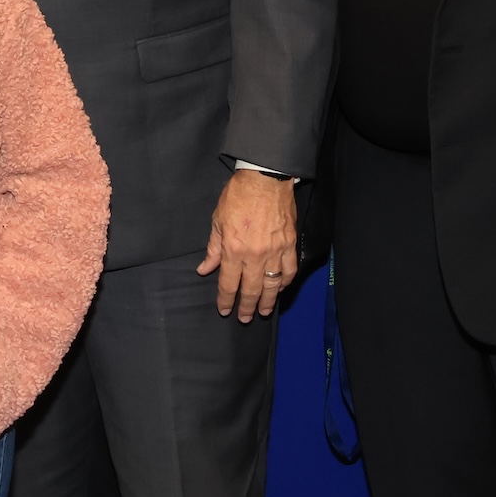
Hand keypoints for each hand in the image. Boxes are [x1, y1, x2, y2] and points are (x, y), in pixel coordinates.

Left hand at [197, 169, 297, 321]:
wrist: (264, 178)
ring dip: (268, 301)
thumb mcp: (218, 221)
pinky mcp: (290, 244)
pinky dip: (286, 282)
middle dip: (247, 307)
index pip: (229, 283)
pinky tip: (281, 288)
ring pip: (273, 284)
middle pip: (251, 289)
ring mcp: (275, 251)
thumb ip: (213, 249)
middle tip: (245, 318)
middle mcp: (254, 255)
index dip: (226, 300)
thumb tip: (205, 269)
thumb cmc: (238, 196)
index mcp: (233, 250)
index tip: (224, 310)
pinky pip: (290, 270)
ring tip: (264, 311)